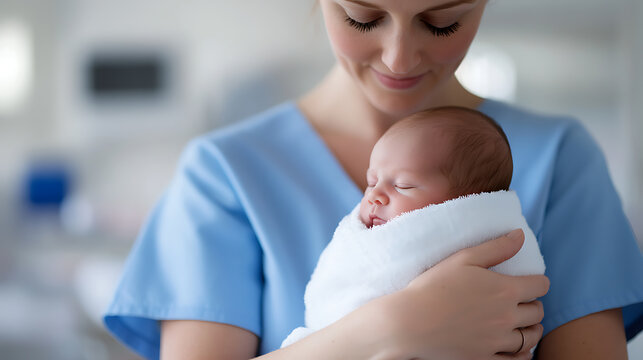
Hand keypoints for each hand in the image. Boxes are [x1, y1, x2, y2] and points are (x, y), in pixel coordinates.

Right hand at [371, 229, 549, 359]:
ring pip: (531, 336)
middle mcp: (507, 317)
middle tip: (521, 301)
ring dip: (531, 328)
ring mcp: (497, 341)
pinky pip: (517, 359)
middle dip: (533, 304)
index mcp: (505, 290)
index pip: (540, 286)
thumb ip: (496, 247)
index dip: (538, 282)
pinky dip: (522, 353)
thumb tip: (520, 235)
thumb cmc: (433, 286)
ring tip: (522, 323)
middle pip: (538, 312)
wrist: (410, 322)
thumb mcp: (463, 258)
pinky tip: (517, 347)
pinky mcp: (486, 358)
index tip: (529, 282)